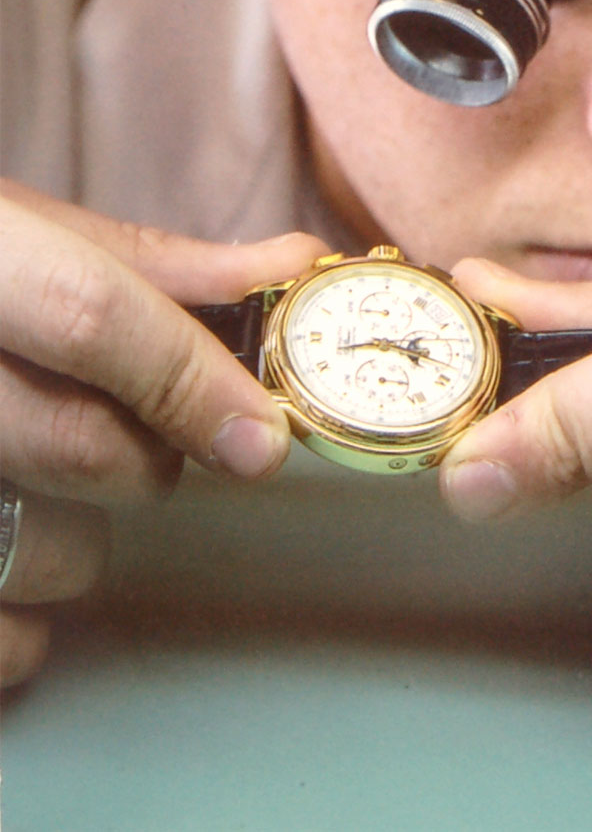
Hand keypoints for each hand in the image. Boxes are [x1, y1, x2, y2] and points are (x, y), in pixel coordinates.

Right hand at [0, 179, 327, 687]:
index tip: (261, 436)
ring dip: (78, 544)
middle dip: (150, 456)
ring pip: (42, 552)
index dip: (193, 379)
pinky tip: (12, 570)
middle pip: (81, 445)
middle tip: (140, 436)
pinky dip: (22, 634)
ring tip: (42, 494)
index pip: (93, 318)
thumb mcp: (23, 233)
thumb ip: (154, 263)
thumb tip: (289, 268)